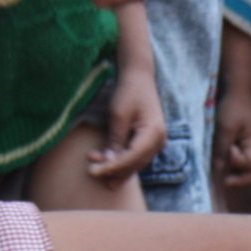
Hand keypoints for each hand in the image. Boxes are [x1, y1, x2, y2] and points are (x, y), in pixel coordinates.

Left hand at [89, 62, 167, 181]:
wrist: (138, 79)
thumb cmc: (128, 92)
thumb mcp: (118, 115)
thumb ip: (115, 140)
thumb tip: (108, 162)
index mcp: (154, 133)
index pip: (132, 157)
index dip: (112, 167)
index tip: (93, 171)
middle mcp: (159, 141)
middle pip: (134, 164)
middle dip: (113, 169)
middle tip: (91, 171)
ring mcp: (156, 143)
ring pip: (135, 163)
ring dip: (115, 167)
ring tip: (94, 167)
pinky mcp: (149, 143)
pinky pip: (135, 157)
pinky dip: (121, 161)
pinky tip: (106, 163)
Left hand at [215, 80, 250, 188]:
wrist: (238, 90)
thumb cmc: (233, 106)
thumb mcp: (225, 127)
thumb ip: (222, 148)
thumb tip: (217, 169)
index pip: (250, 163)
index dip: (237, 161)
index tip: (229, 148)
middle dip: (242, 179)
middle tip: (226, 182)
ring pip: (249, 167)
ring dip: (238, 173)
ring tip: (223, 177)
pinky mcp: (245, 143)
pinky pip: (243, 159)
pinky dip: (234, 165)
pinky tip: (224, 165)